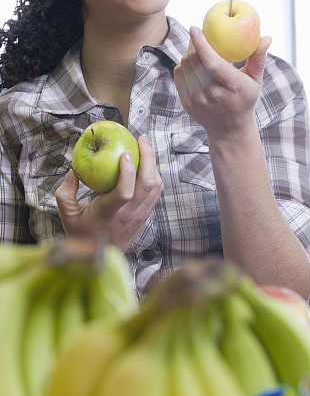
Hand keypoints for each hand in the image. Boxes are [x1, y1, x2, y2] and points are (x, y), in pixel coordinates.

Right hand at [55, 134, 163, 251]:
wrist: (103, 256)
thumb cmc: (83, 234)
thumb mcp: (67, 216)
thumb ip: (66, 194)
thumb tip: (73, 172)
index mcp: (110, 213)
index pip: (125, 192)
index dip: (128, 171)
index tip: (125, 153)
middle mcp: (130, 214)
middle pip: (149, 184)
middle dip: (149, 158)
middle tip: (142, 139)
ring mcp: (141, 215)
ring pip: (156, 187)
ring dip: (153, 165)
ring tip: (145, 148)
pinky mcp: (146, 215)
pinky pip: (156, 193)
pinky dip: (154, 176)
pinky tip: (146, 164)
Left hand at [173, 26, 271, 139]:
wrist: (229, 128)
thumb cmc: (244, 98)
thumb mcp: (255, 80)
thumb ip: (259, 58)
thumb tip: (266, 38)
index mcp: (232, 86)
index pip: (212, 62)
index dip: (202, 44)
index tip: (195, 28)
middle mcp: (212, 94)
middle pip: (195, 60)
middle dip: (195, 44)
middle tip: (200, 36)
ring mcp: (197, 99)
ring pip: (185, 65)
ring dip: (190, 54)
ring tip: (201, 54)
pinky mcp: (186, 102)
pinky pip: (179, 74)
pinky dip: (185, 66)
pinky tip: (195, 67)